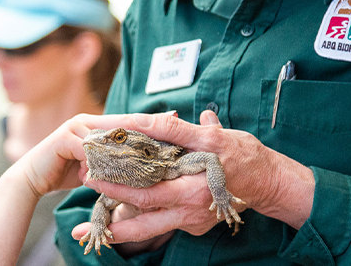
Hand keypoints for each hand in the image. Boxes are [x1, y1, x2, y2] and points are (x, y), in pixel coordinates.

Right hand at [13, 113, 193, 198]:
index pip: (127, 121)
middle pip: (122, 122)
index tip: (175, 119)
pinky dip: (105, 159)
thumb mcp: (94, 167)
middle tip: (173, 126)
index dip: (150, 121)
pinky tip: (122, 166)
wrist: (30, 180)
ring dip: (130, 144)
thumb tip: (139, 167)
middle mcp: (86, 121)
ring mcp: (74, 127)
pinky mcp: (63, 139)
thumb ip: (112, 162)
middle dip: (147, 126)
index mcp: (95, 124)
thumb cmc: (63, 173)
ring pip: (109, 135)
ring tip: (154, 150)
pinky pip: (90, 149)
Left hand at [71, 111, 314, 244]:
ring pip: (151, 227)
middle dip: (111, 217)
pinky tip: (119, 222)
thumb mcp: (214, 137)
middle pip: (143, 217)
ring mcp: (193, 219)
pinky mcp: (195, 225)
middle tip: (79, 221)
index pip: (147, 190)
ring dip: (121, 230)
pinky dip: (141, 223)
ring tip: (93, 232)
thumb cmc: (243, 156)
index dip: (117, 185)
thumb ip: (180, 130)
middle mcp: (190, 207)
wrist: (270, 183)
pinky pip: (162, 225)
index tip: (93, 176)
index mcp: (193, 186)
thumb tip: (151, 118)